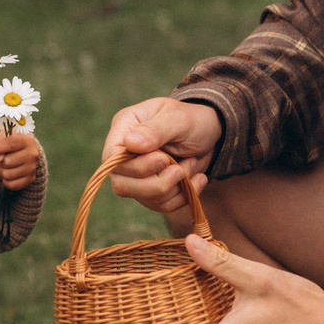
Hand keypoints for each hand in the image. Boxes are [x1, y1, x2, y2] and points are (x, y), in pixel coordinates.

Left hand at [0, 129, 40, 191]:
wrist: (20, 151)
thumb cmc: (9, 143)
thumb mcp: (2, 139)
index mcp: (27, 140)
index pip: (11, 144)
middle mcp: (33, 154)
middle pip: (7, 162)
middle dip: (0, 160)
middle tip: (4, 157)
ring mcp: (32, 168)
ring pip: (7, 175)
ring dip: (3, 171)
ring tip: (8, 164)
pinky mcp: (30, 179)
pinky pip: (11, 185)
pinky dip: (6, 181)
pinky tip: (10, 173)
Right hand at [101, 97, 222, 215]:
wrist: (211, 133)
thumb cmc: (192, 119)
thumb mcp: (178, 119)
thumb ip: (154, 130)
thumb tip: (129, 143)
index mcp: (124, 129)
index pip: (112, 159)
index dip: (136, 167)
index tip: (164, 159)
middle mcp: (124, 154)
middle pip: (122, 185)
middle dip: (158, 183)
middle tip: (180, 168)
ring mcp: (137, 174)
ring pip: (144, 198)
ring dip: (175, 186)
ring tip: (192, 163)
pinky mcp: (152, 189)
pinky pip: (161, 205)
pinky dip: (183, 197)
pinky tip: (198, 179)